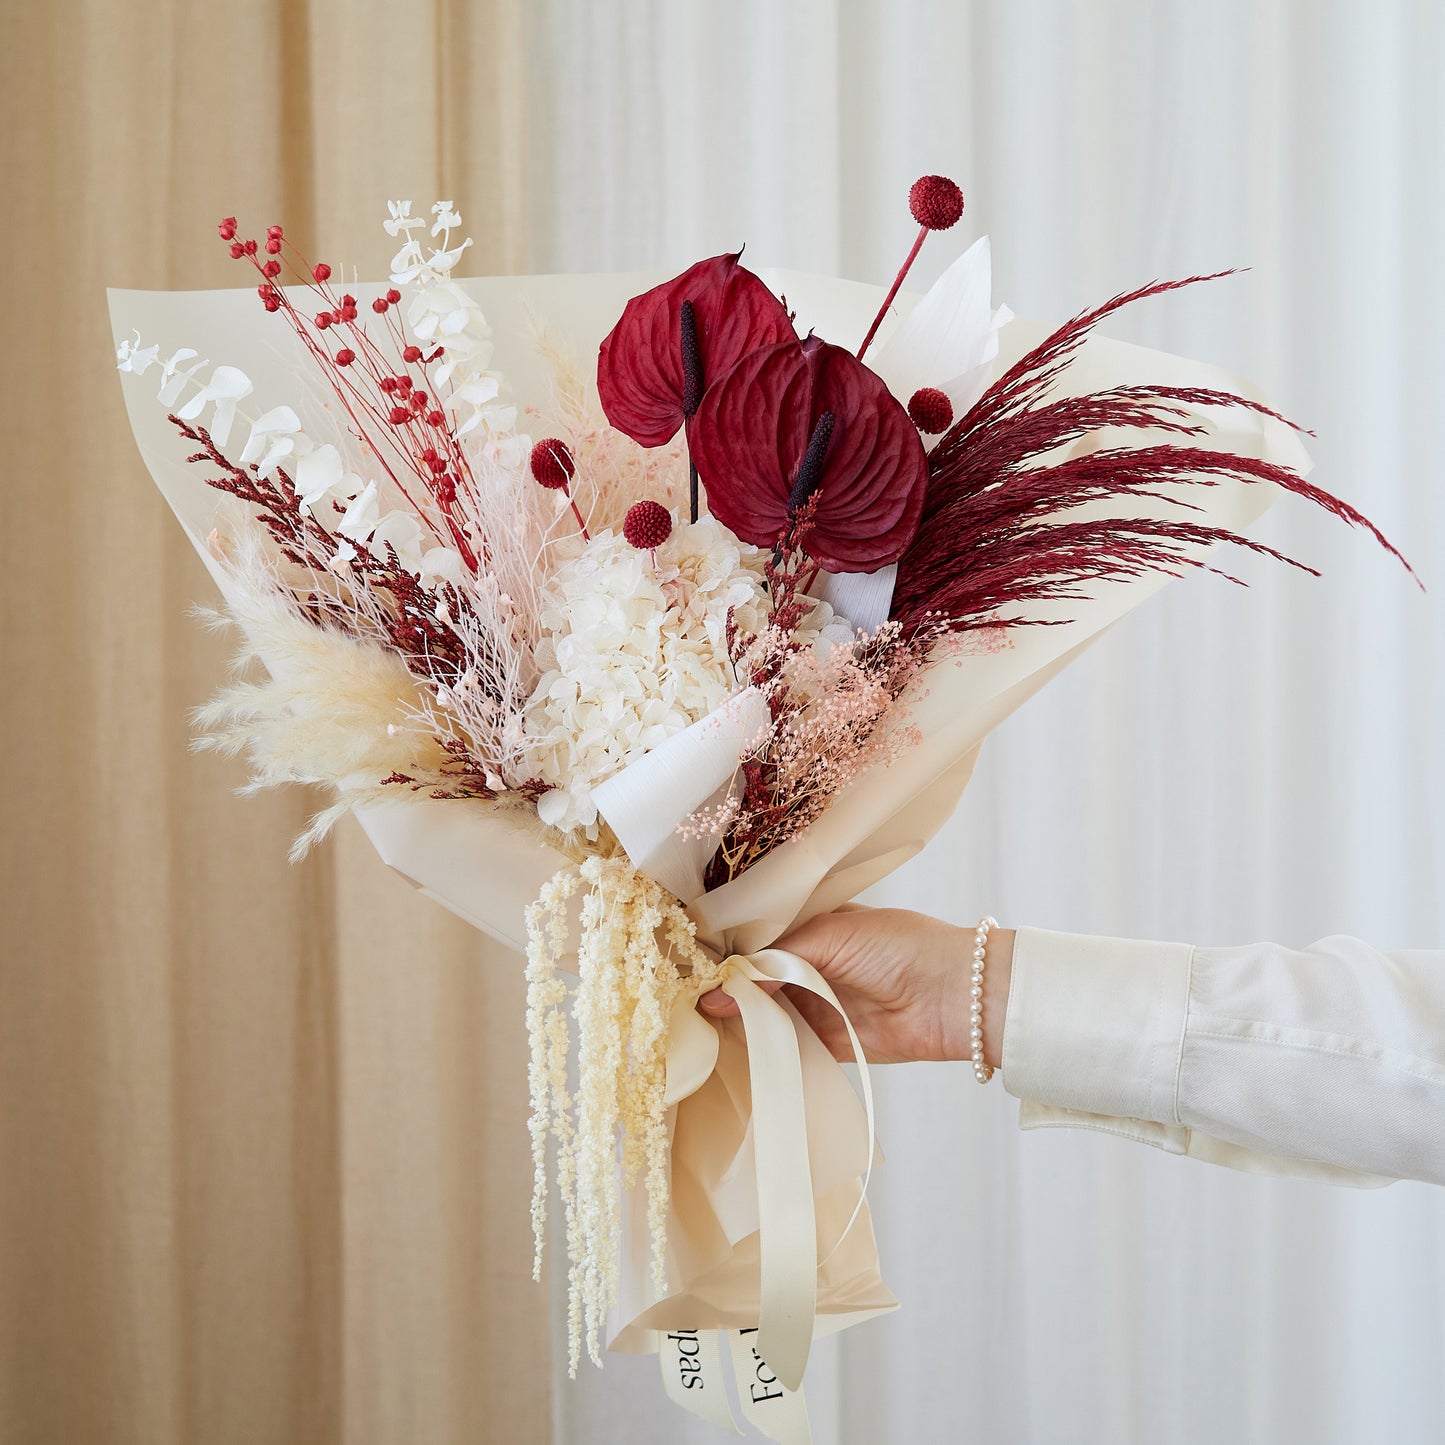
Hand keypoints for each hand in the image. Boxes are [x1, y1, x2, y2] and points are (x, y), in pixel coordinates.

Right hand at [697, 905, 1014, 1065]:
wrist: (952, 997)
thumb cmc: (898, 946)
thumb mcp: (828, 935)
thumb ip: (770, 964)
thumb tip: (715, 991)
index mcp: (808, 923)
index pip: (751, 933)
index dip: (718, 944)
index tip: (678, 955)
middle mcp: (806, 962)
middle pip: (750, 974)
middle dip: (719, 983)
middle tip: (673, 993)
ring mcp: (813, 1002)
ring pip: (760, 1010)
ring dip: (733, 1016)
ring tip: (686, 1020)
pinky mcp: (823, 1041)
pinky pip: (781, 1044)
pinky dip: (756, 1046)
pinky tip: (722, 1046)